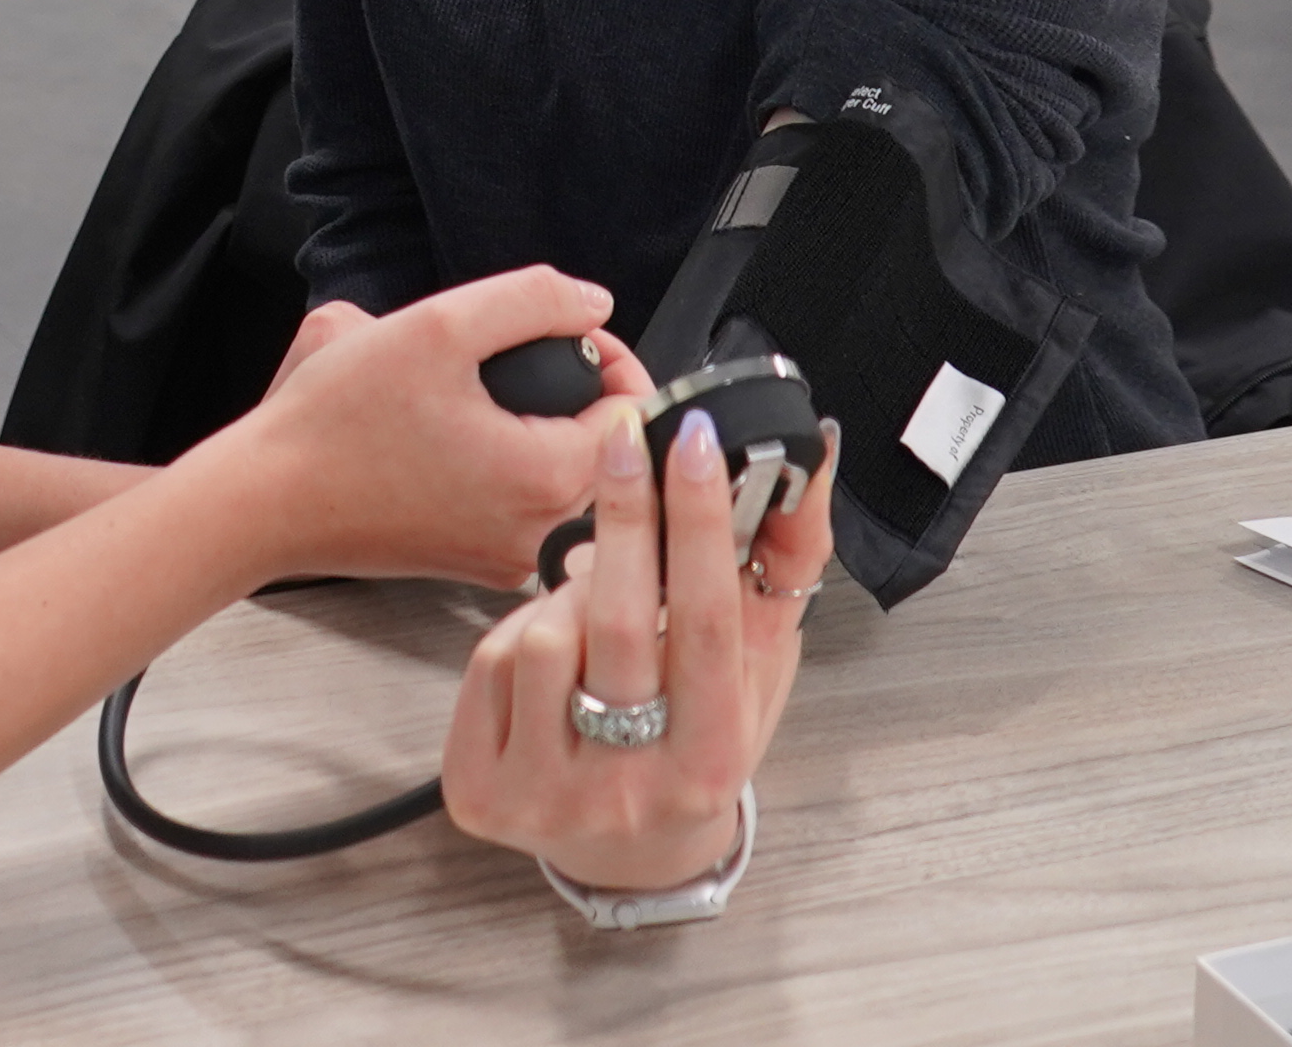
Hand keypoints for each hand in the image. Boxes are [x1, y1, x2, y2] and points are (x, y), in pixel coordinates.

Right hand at [208, 270, 626, 589]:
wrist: (265, 501)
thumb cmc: (334, 426)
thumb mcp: (437, 324)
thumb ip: (532, 299)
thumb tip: (590, 303)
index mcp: (545, 480)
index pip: (637, 412)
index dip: (608, 356)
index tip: (562, 332)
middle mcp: (540, 534)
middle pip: (611, 451)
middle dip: (580, 393)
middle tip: (523, 356)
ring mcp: (509, 558)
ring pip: (572, 481)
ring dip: (548, 430)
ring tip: (491, 397)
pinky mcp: (477, 566)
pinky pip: (530, 510)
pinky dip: (515, 468)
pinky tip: (465, 439)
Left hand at [441, 410, 839, 896]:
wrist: (633, 851)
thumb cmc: (701, 743)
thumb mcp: (759, 668)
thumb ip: (784, 567)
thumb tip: (809, 458)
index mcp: (711, 761)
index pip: (707, 623)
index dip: (700, 525)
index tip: (693, 441)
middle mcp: (630, 790)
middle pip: (619, 622)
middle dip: (625, 514)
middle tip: (626, 440)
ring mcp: (547, 797)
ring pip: (544, 634)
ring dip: (569, 590)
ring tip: (597, 600)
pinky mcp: (482, 790)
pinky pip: (489, 661)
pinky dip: (521, 631)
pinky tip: (553, 650)